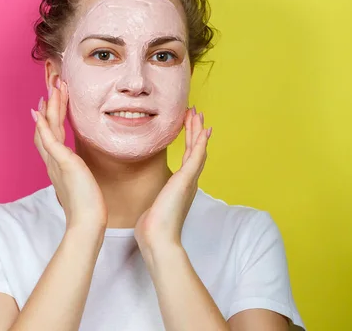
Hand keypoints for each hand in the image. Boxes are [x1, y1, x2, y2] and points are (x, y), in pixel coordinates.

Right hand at [31, 78, 107, 229]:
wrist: (87, 223)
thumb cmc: (88, 207)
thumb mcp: (83, 184)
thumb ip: (78, 174)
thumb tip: (80, 170)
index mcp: (58, 165)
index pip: (50, 135)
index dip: (49, 116)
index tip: (51, 100)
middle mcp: (52, 162)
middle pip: (47, 127)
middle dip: (50, 104)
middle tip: (52, 83)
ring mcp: (56, 162)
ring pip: (49, 128)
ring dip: (50, 106)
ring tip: (53, 87)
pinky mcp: (63, 164)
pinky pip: (50, 141)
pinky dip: (43, 126)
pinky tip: (40, 112)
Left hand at [134, 106, 211, 250]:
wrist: (158, 238)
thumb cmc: (153, 228)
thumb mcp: (153, 208)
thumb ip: (155, 201)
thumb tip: (149, 204)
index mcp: (181, 187)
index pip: (188, 159)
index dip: (191, 141)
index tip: (191, 126)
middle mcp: (188, 182)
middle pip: (196, 150)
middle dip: (196, 131)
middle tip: (196, 113)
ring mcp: (189, 181)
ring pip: (197, 149)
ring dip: (198, 130)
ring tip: (197, 113)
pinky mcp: (186, 180)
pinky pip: (197, 156)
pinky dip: (201, 141)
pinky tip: (203, 129)